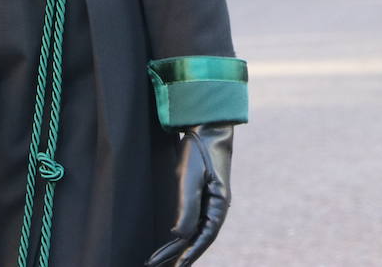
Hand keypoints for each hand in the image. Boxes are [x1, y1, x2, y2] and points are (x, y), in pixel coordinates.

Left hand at [146, 126, 233, 266]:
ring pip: (195, 231)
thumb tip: (180, 236)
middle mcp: (217, 206)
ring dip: (180, 246)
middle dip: (180, 254)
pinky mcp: (203, 195)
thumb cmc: (199, 151)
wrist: (206, 127)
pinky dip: (182, 233)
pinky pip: (193, 220)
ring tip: (162, 260)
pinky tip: (173, 240)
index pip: (204, 237)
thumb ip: (187, 207)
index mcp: (219, 204)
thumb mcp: (191, 177)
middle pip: (198, 237)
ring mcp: (211, 201)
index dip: (189, 254)